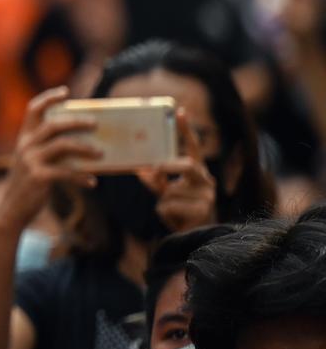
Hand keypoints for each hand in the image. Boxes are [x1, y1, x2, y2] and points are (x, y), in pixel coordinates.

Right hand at [0, 87, 99, 232]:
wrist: (12, 210)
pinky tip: (92, 183)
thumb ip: (50, 150)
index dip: (49, 98)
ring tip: (100, 154)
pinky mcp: (38, 177)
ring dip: (85, 148)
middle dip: (77, 121)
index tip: (66, 92)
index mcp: (24, 138)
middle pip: (53, 124)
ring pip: (63, 145)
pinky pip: (66, 172)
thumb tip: (85, 143)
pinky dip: (81, 178)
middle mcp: (25, 146)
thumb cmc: (29, 184)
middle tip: (96, 124)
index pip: (33, 110)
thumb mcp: (33, 162)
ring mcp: (30, 161)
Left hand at [138, 108, 215, 232]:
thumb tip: (140, 170)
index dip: (186, 130)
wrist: (191, 237)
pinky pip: (168, 206)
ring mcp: (207, 197)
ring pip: (171, 191)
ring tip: (170, 211)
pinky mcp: (202, 211)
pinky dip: (163, 213)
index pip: (193, 148)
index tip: (179, 111)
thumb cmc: (179, 212)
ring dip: (162, 201)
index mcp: (198, 173)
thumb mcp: (165, 192)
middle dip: (168, 167)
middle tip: (155, 169)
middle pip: (188, 165)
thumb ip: (156, 180)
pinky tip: (174, 219)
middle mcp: (207, 181)